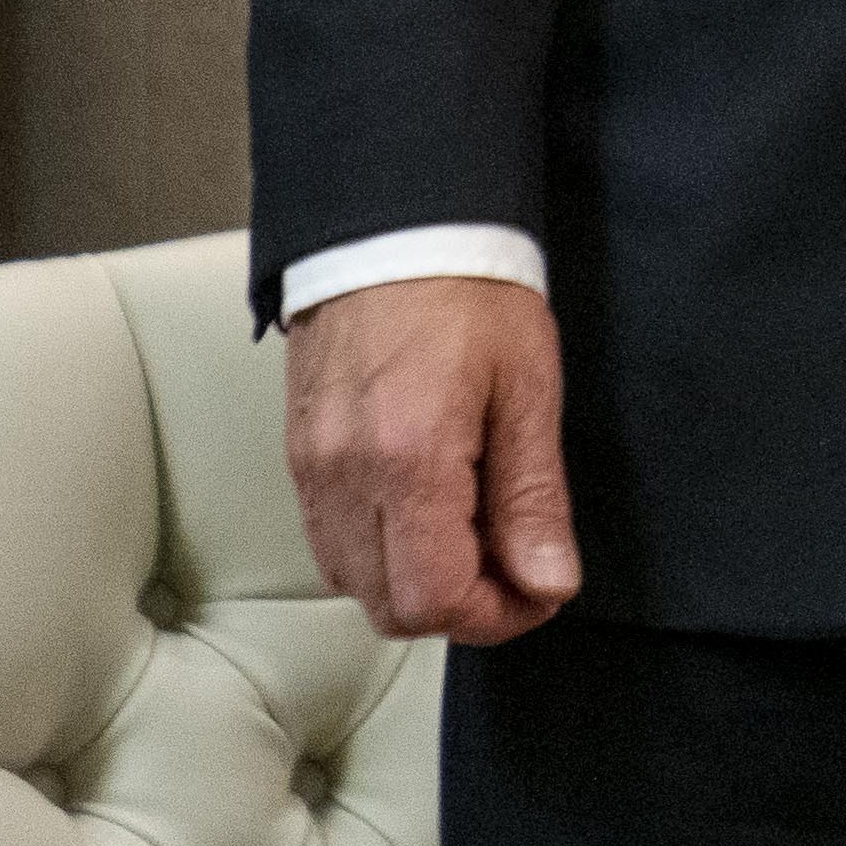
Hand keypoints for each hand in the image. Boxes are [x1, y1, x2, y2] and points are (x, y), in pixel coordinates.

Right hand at [283, 276, 581, 642]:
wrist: (394, 230)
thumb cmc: (469, 294)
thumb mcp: (528, 391)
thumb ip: (532, 498)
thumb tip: (547, 582)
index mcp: (408, 460)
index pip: (436, 598)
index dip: (497, 615)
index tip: (540, 591)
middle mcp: (343, 477)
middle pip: (389, 607)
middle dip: (460, 607)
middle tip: (516, 568)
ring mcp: (310, 470)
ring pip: (353, 582)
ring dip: (416, 582)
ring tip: (476, 535)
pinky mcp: (298, 457)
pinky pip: (330, 541)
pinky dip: (380, 550)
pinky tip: (427, 511)